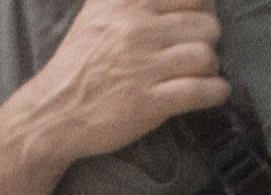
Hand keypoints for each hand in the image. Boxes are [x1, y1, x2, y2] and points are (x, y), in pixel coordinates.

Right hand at [9, 0, 227, 170]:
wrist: (55, 109)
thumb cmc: (81, 61)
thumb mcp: (99, 11)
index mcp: (125, 2)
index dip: (201, 9)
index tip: (194, 23)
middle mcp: (135, 27)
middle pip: (205, 25)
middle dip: (206, 40)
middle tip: (193, 53)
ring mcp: (142, 65)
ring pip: (206, 56)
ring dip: (210, 68)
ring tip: (198, 74)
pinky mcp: (149, 101)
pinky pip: (201, 90)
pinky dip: (215, 91)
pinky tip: (212, 92)